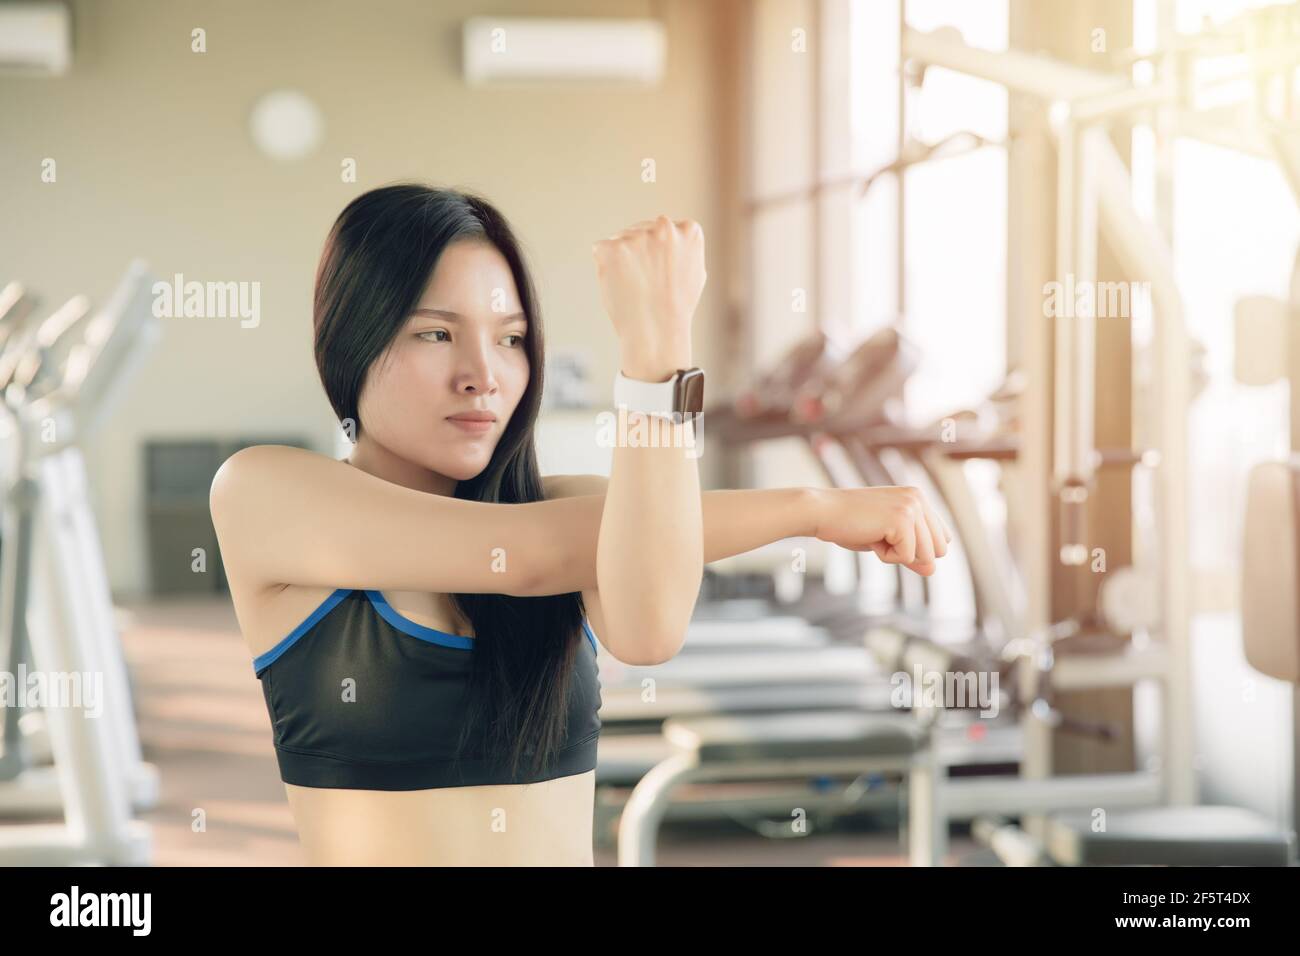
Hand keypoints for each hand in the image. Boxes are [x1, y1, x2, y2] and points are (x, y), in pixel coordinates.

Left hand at [592, 215, 706, 379]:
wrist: (656, 331)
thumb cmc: (677, 308)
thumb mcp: (695, 271)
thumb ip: (683, 247)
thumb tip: (672, 232)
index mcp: (689, 230)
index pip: (665, 229)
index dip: (659, 253)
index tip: (663, 273)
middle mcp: (664, 226)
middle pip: (640, 230)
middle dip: (638, 252)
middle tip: (646, 283)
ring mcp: (637, 236)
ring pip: (620, 240)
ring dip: (622, 260)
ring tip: (635, 286)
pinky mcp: (611, 247)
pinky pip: (601, 250)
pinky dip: (605, 266)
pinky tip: (620, 285)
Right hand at [810, 486, 951, 576]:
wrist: (821, 512)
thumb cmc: (848, 525)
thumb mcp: (886, 540)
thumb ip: (912, 552)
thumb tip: (932, 571)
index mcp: (918, 497)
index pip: (942, 539)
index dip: (916, 549)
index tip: (886, 535)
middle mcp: (919, 498)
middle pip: (938, 550)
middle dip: (909, 553)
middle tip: (879, 535)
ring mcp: (912, 507)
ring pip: (925, 556)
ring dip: (896, 555)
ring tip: (873, 535)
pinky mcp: (902, 519)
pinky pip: (906, 557)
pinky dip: (885, 556)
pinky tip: (869, 537)